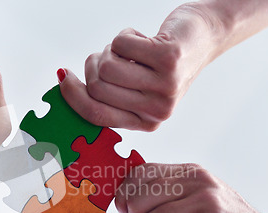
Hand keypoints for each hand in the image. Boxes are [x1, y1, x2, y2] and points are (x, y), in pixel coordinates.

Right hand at [59, 3, 224, 130]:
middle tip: (109, 55)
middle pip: (97, 88)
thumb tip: (66, 87)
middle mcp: (157, 110)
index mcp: (146, 122)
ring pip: (106, 67)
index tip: (63, 78)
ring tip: (129, 48)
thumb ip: (111, 95)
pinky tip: (143, 39)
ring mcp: (165, 86)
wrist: (204, 37)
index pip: (96, 116)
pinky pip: (120, 44)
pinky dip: (124, 35)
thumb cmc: (164, 62)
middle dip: (94, 65)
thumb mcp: (139, 88)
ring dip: (110, 49)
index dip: (73, 96)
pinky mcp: (168, 59)